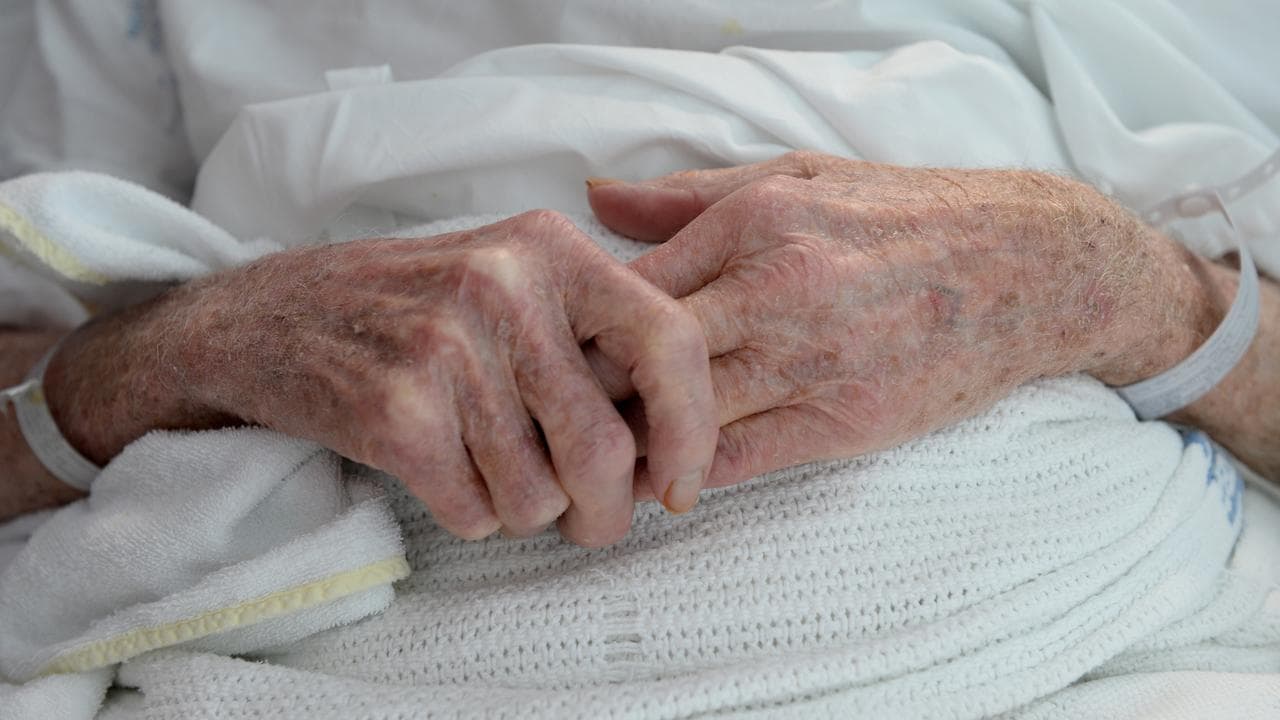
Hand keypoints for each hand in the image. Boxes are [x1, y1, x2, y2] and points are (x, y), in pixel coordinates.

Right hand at [43, 211, 717, 545]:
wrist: (265, 317)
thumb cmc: (411, 308)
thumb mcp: (509, 279)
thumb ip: (594, 338)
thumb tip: (677, 443)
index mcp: (550, 247)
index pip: (670, 341)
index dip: (692, 430)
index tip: (680, 486)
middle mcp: (503, 286)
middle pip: (605, 447)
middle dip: (605, 510)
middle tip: (587, 518)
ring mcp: (444, 346)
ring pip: (539, 496)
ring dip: (524, 511)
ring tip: (487, 470)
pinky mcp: (394, 410)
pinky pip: (475, 513)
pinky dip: (468, 515)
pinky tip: (440, 473)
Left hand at [586, 152, 1204, 492]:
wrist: (1030, 269)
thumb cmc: (905, 216)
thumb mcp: (799, 176)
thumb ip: (689, 196)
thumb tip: (595, 200)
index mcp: (754, 220)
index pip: (627, 286)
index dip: (576, 327)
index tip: (555, 352)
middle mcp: (775, 290)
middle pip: (639, 357)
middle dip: (586, 393)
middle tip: (553, 416)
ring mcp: (812, 360)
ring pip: (680, 417)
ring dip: (626, 444)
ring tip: (589, 459)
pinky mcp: (846, 421)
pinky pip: (738, 459)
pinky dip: (686, 474)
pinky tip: (660, 478)